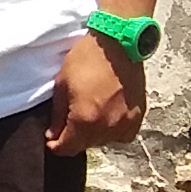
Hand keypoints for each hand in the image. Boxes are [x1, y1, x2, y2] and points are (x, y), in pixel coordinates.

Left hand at [44, 24, 144, 152]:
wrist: (119, 43)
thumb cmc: (87, 59)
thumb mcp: (62, 84)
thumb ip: (58, 115)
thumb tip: (53, 135)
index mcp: (85, 120)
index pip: (67, 149)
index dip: (56, 145)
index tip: (52, 138)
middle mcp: (107, 127)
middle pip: (85, 146)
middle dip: (74, 138)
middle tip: (68, 121)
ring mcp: (125, 123)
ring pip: (104, 141)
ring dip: (93, 134)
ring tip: (89, 114)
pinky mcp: (138, 116)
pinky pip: (122, 134)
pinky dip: (113, 130)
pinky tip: (107, 116)